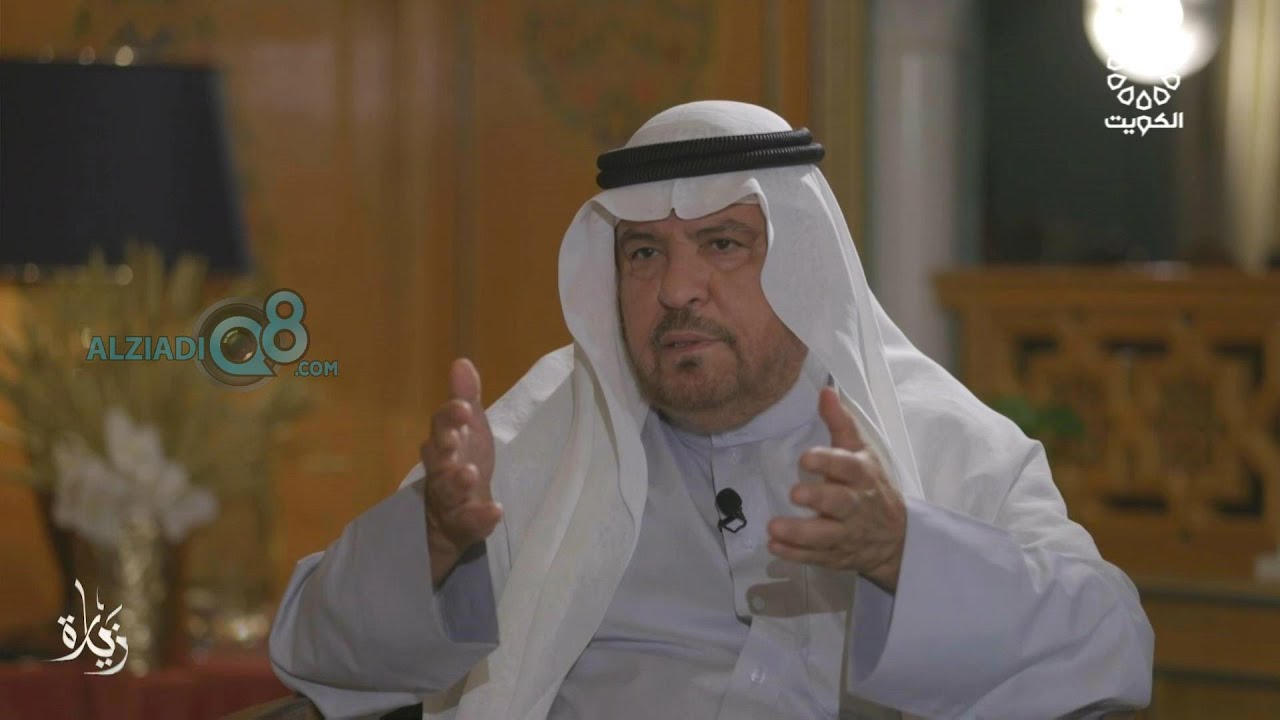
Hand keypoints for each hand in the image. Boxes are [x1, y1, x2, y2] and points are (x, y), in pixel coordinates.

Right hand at [420, 358, 500, 587]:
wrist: (455, 515)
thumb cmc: (463, 462)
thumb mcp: (469, 430)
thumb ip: (465, 399)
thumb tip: (462, 361)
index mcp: (444, 445)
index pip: (442, 427)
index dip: (450, 417)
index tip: (462, 406)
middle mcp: (440, 471)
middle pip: (436, 459)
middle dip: (444, 447)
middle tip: (453, 440)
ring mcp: (448, 501)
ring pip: (446, 492)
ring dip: (457, 482)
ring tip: (469, 474)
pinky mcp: (460, 527)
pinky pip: (468, 523)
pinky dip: (480, 518)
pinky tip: (495, 511)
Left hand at [766, 387, 906, 592]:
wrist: (897, 538)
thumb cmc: (871, 486)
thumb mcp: (861, 452)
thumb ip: (841, 424)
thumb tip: (825, 390)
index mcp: (862, 476)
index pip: (848, 467)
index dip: (828, 462)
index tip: (805, 458)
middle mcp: (855, 506)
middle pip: (840, 503)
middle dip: (819, 498)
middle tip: (795, 493)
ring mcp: (846, 533)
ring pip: (825, 536)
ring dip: (800, 533)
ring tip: (773, 528)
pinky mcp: (836, 555)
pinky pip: (816, 557)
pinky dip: (795, 555)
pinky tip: (774, 547)